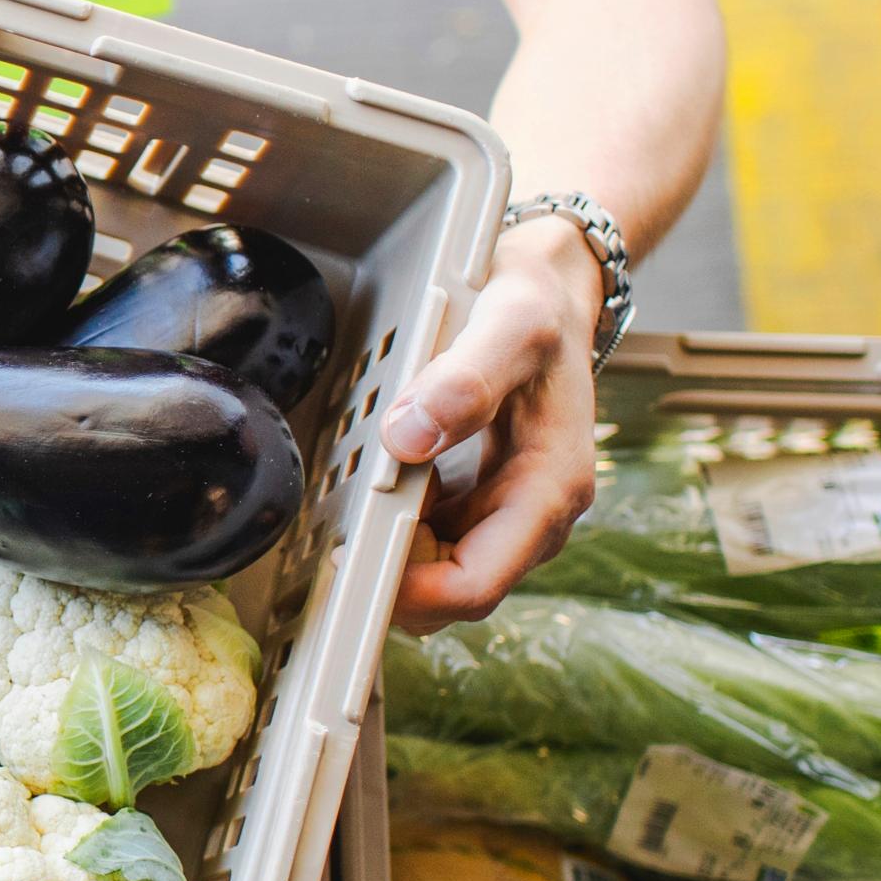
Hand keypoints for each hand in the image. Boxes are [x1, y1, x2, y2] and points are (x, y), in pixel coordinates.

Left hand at [380, 215, 603, 628]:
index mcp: (550, 489)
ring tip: (342, 511)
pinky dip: (396, 525)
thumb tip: (407, 439)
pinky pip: (433, 537)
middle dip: (391, 580)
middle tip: (328, 539)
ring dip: (390, 555)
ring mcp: (508, 509)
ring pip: (438, 570)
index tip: (347, 563)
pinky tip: (368, 488)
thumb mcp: (510, 325)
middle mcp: (534, 513)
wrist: (552, 287)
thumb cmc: (538, 306)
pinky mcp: (484, 497)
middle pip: (452, 593)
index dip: (410, 593)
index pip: (476, 585)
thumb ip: (464, 381)